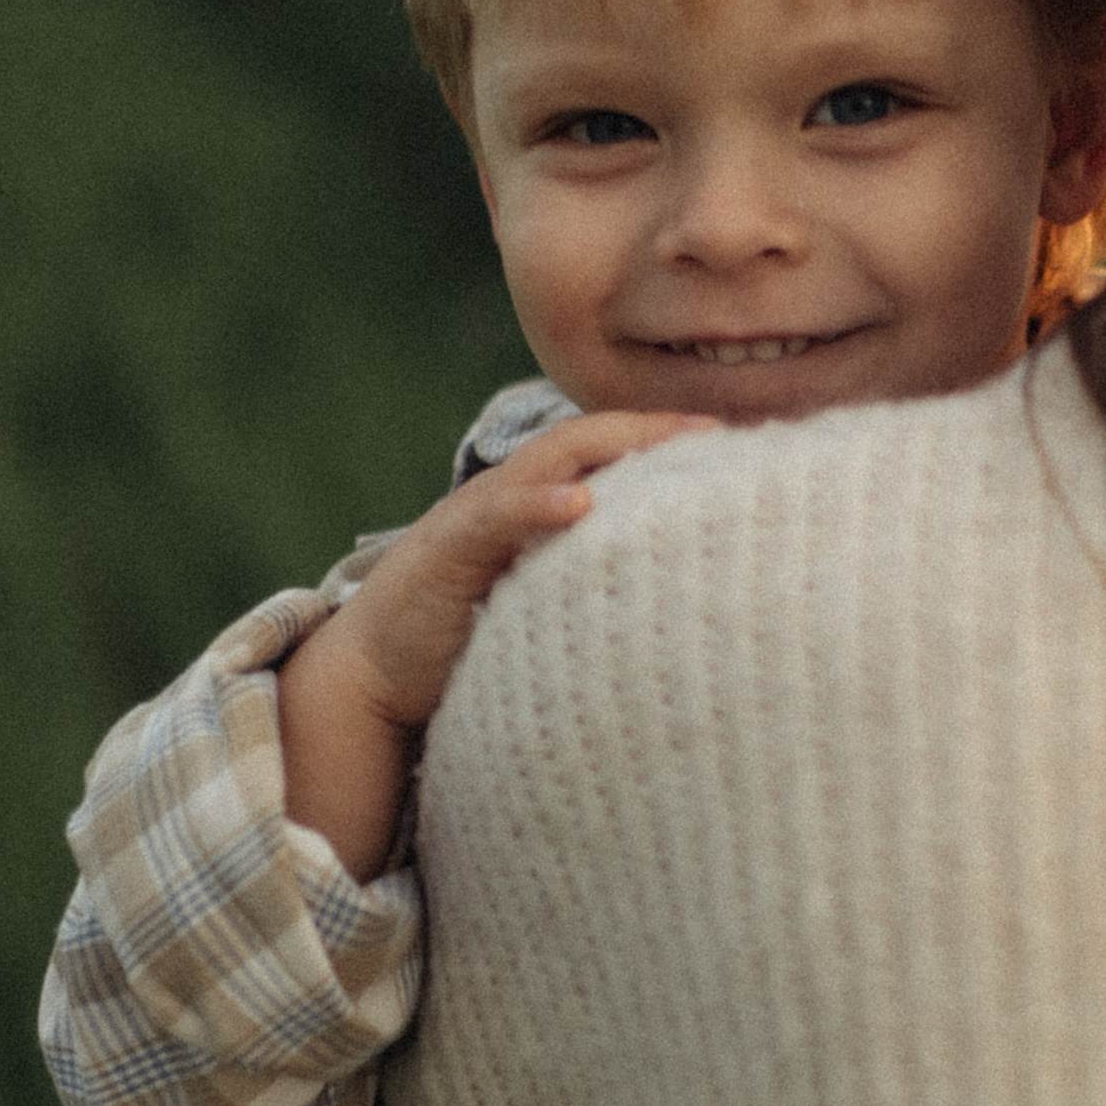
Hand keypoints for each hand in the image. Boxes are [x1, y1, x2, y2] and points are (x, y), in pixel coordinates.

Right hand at [278, 409, 712, 881]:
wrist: (373, 675)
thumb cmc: (462, 641)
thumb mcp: (540, 605)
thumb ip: (588, 584)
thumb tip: (671, 594)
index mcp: (533, 509)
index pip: (604, 453)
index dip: (662, 439)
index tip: (732, 442)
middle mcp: (506, 499)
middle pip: (585, 440)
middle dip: (651, 429)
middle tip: (719, 432)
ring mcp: (475, 519)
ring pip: (545, 462)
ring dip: (608, 448)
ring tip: (668, 444)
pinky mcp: (446, 551)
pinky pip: (496, 516)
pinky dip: (538, 504)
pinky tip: (580, 504)